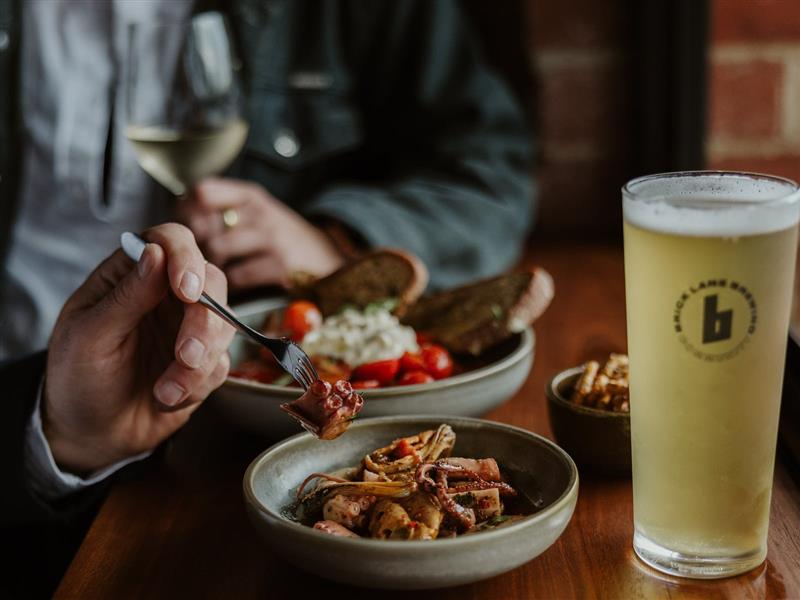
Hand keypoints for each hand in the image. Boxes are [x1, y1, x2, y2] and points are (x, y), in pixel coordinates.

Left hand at [43, 223, 234, 474]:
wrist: (91, 435)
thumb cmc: (77, 379)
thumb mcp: (89, 337)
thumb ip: (126, 296)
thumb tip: (155, 252)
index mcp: (131, 275)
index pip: (170, 242)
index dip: (185, 258)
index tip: (186, 290)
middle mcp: (166, 295)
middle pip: (210, 282)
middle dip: (203, 322)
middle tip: (186, 356)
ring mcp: (188, 327)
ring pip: (223, 325)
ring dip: (200, 363)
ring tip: (166, 390)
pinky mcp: (205, 361)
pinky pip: (222, 363)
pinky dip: (199, 384)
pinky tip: (167, 398)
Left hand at [176, 178, 343, 290]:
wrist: (330, 263)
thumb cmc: (282, 243)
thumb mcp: (256, 215)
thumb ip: (220, 212)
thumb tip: (178, 220)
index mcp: (250, 196)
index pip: (201, 192)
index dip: (186, 215)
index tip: (187, 235)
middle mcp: (261, 211)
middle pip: (202, 226)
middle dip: (195, 249)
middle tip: (197, 264)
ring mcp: (272, 236)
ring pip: (216, 251)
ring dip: (210, 270)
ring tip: (216, 278)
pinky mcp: (281, 265)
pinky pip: (237, 277)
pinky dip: (231, 287)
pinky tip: (237, 289)